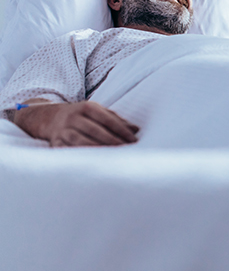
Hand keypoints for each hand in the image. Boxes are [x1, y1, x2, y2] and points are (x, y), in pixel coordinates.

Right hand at [13, 100, 139, 146]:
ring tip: (112, 158)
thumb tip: (136, 129)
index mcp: (87, 107)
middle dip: (112, 141)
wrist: (50, 118)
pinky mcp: (54, 142)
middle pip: (95, 130)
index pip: (107, 120)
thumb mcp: (98, 112)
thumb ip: (117, 120)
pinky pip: (66, 150)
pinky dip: (78, 156)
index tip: (134, 140)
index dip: (122, 131)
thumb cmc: (82, 116)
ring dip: (96, 149)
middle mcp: (73, 117)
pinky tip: (91, 163)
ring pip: (80, 141)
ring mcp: (62, 130)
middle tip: (126, 150)